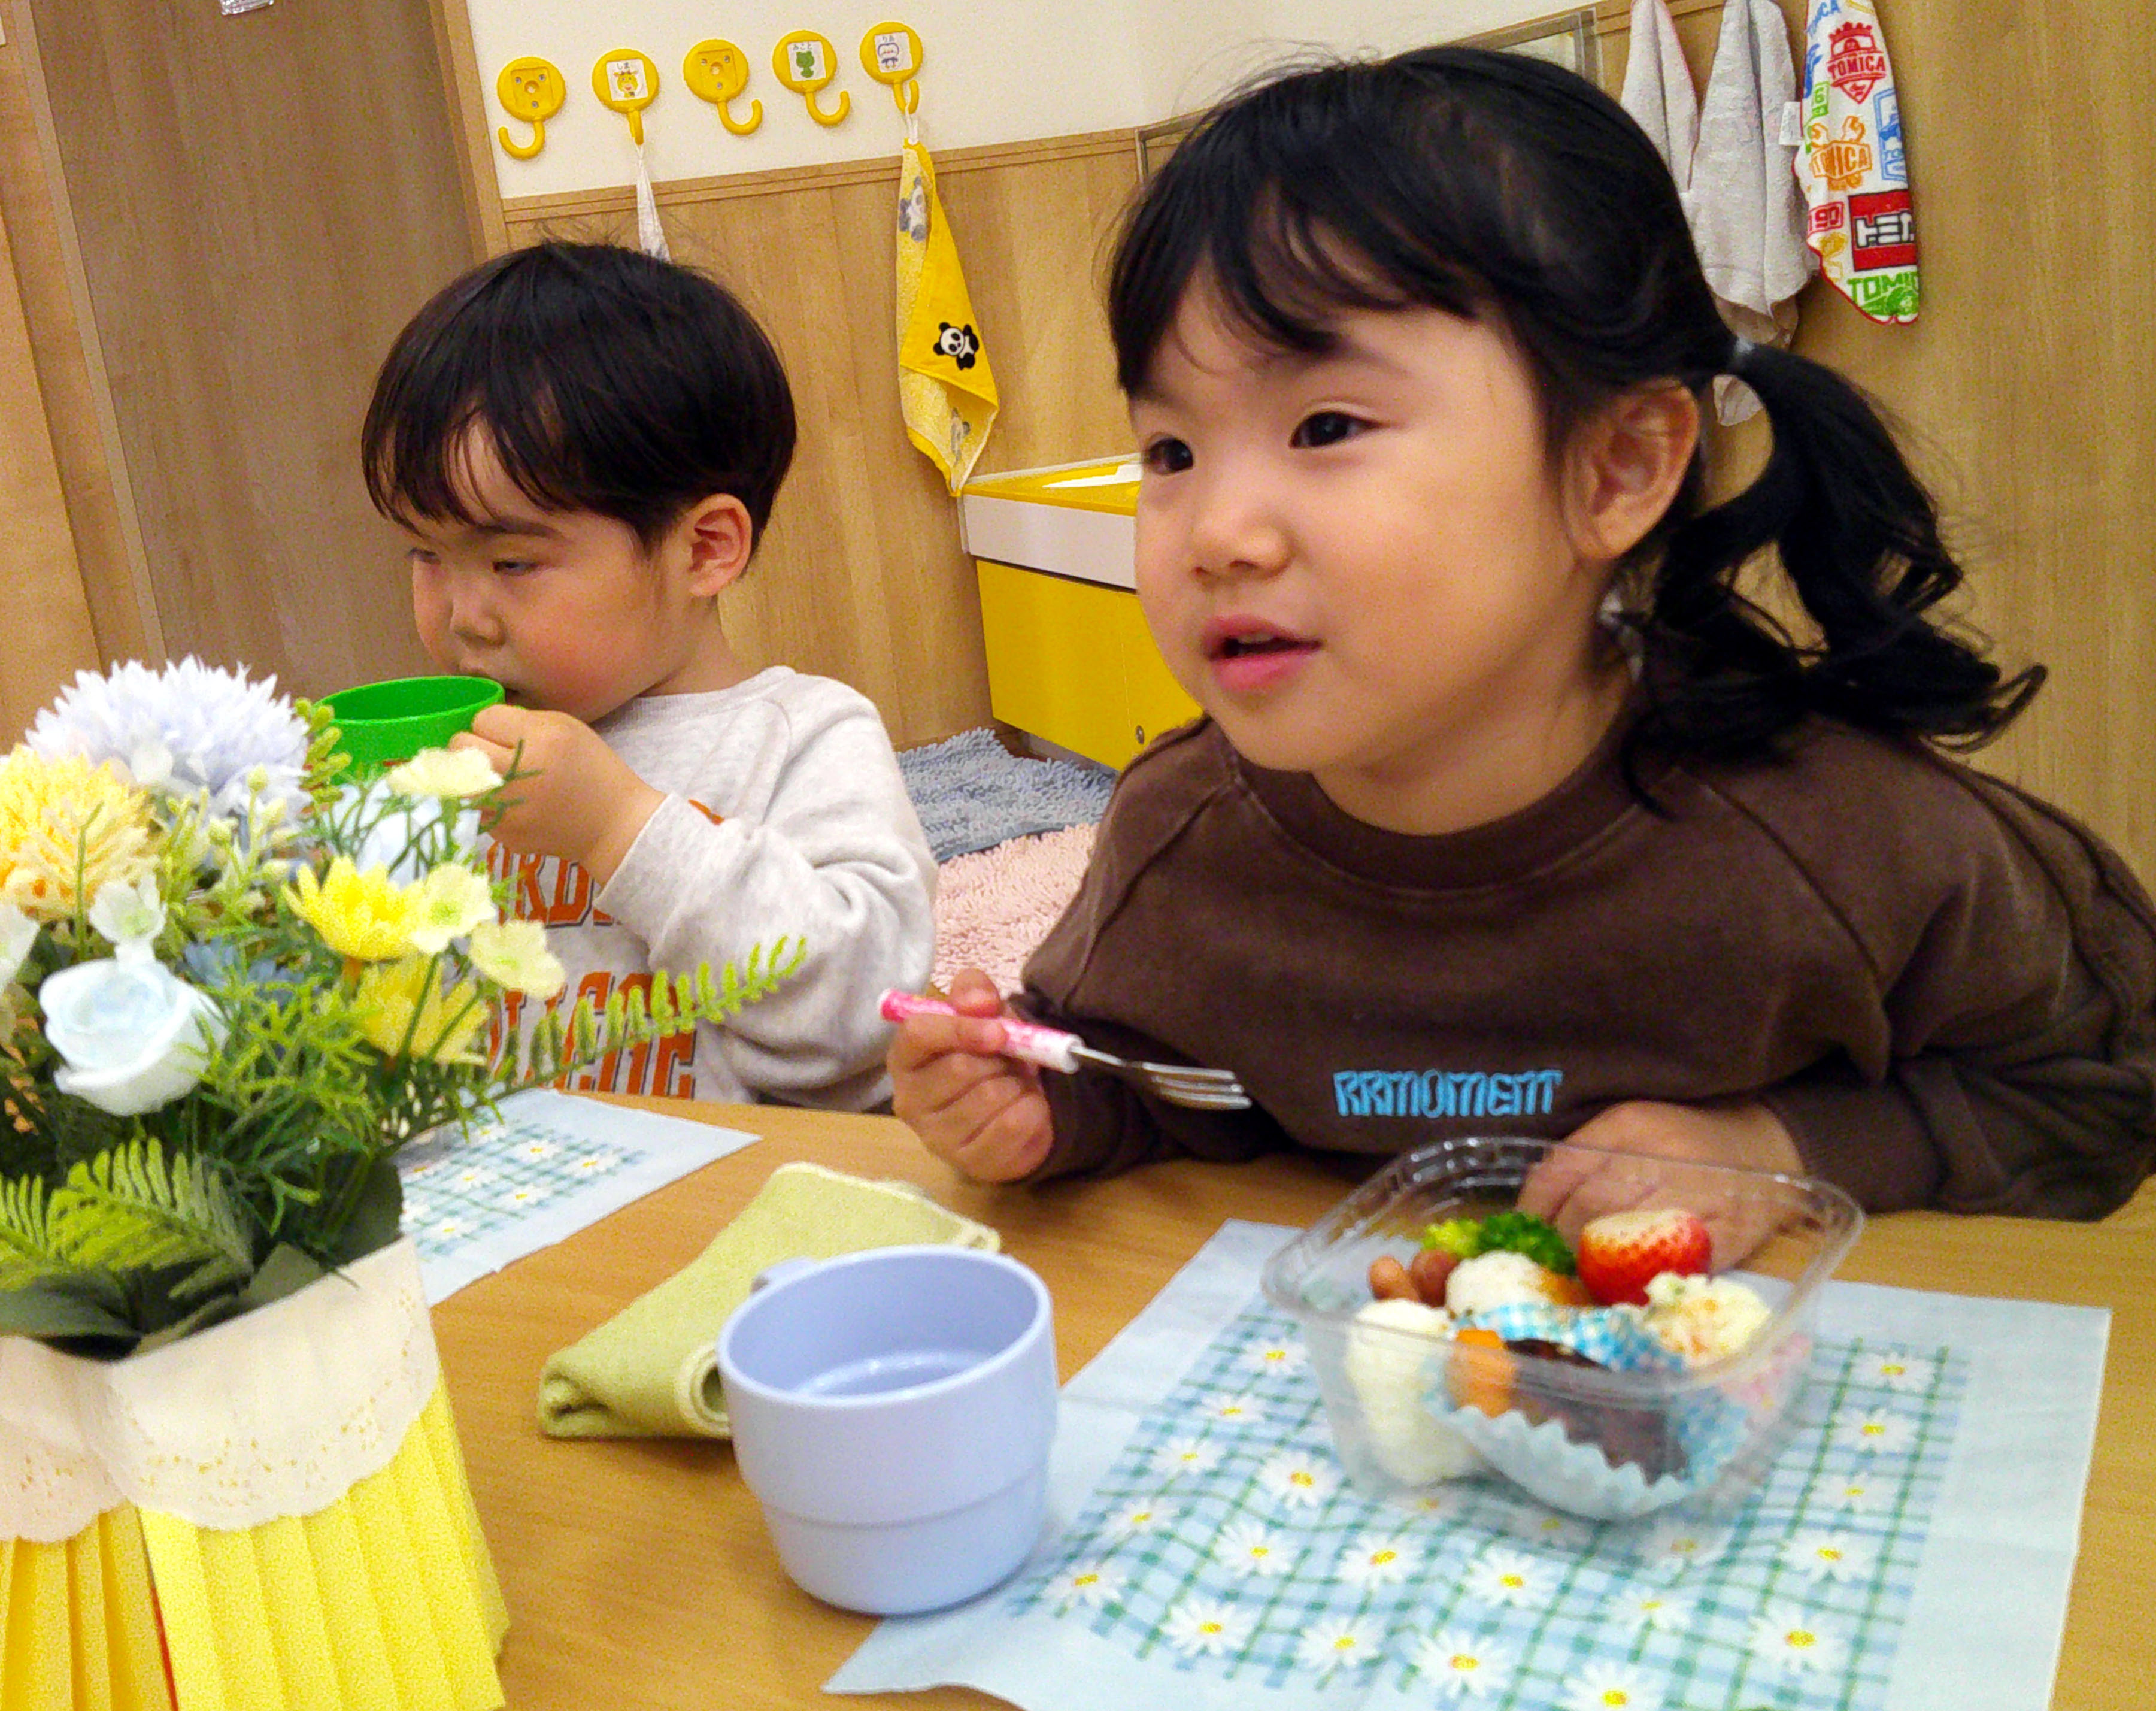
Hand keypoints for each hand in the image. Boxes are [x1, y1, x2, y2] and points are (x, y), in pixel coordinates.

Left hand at [449, 706, 662, 883]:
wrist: (615, 825)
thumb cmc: (593, 769)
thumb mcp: (568, 728)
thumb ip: (522, 720)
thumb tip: (480, 724)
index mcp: (540, 741)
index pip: (483, 719)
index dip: (494, 725)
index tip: (509, 735)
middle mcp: (519, 775)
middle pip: (459, 747)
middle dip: (473, 746)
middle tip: (493, 755)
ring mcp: (508, 811)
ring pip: (459, 782)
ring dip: (474, 777)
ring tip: (499, 781)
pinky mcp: (504, 837)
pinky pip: (478, 810)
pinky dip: (492, 805)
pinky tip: (519, 807)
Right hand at [887, 967, 1054, 1182]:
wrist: (1019, 1105)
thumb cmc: (991, 1055)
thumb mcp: (985, 1012)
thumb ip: (975, 992)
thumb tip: (978, 1003)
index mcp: (906, 1057)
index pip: (918, 1034)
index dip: (961, 1029)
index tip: (999, 1031)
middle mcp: (909, 1100)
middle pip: (958, 1068)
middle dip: (999, 1059)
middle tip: (1011, 1061)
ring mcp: (935, 1137)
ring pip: (988, 1098)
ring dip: (1017, 1085)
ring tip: (1015, 1085)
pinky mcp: (968, 1163)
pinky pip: (1012, 1126)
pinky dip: (1032, 1110)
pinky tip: (1025, 1109)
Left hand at [1516, 1099, 1803, 1269]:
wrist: (1766, 1142)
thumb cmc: (1683, 1139)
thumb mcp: (1629, 1129)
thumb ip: (1581, 1160)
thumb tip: (1530, 1208)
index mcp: (1631, 1124)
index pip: (1565, 1168)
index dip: (1535, 1208)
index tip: (1521, 1235)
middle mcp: (1664, 1155)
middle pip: (1591, 1206)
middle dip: (1561, 1244)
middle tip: (1546, 1267)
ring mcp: (1701, 1195)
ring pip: (1629, 1239)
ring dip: (1595, 1268)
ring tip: (1576, 1284)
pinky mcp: (1731, 1233)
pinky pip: (1676, 1266)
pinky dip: (1645, 1284)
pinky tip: (1624, 1292)